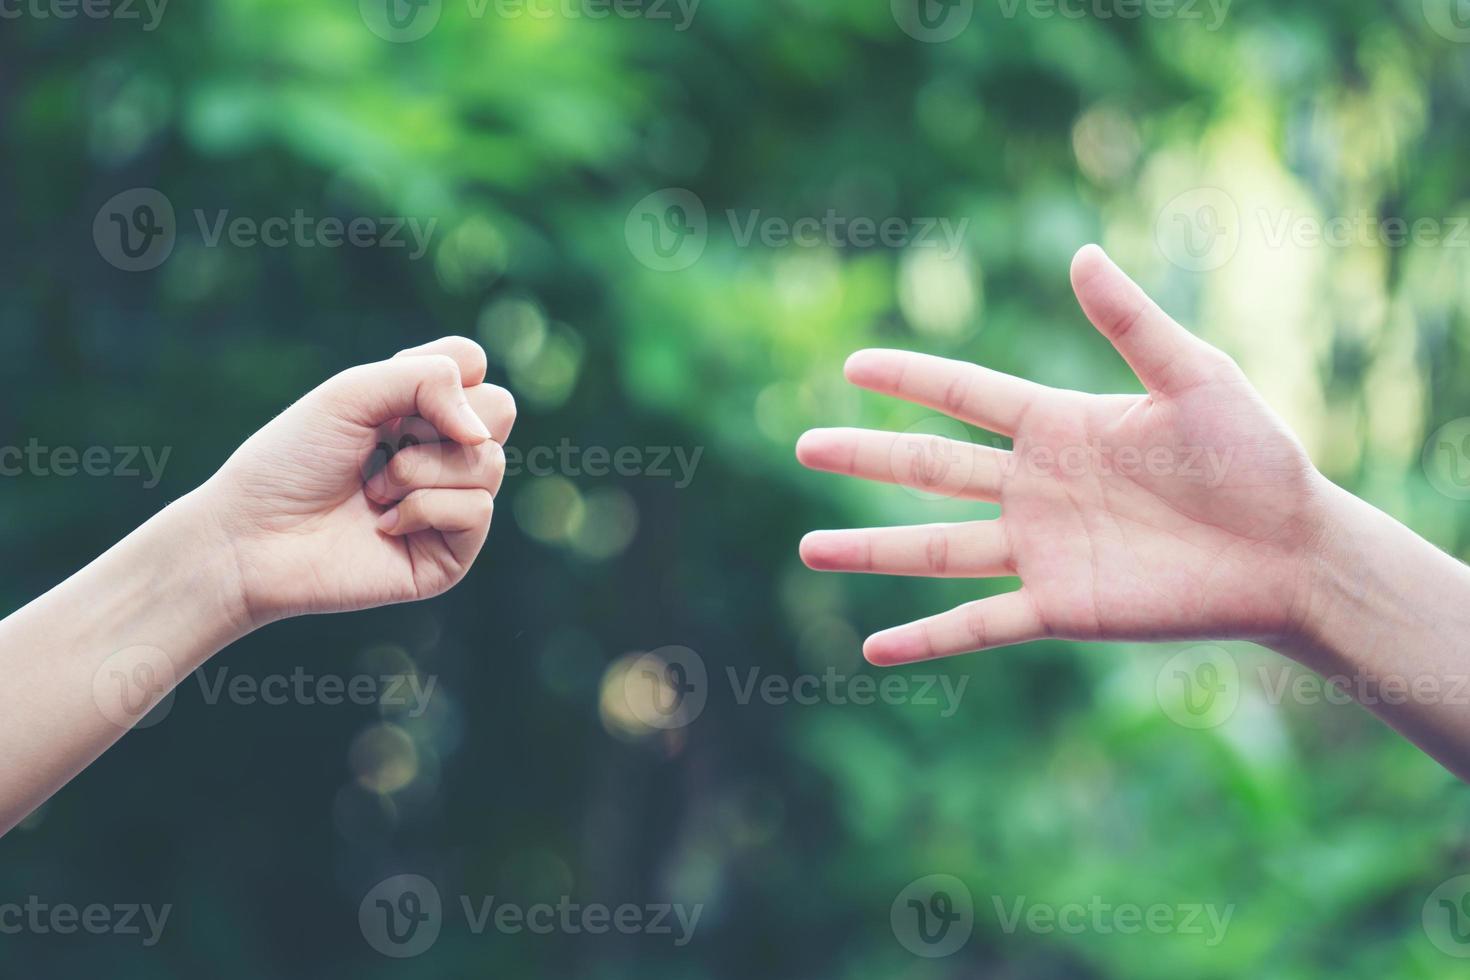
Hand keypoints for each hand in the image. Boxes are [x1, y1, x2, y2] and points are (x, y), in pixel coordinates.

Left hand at [195, 336, 515, 627]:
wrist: (252, 535)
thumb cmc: (292, 461)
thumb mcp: (353, 392)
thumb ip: (430, 380)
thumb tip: (482, 435)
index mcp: (421, 408)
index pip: (472, 364)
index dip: (434, 373)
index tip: (380, 400)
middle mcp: (445, 452)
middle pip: (499, 409)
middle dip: (434, 422)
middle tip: (383, 445)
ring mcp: (452, 504)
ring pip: (489, 462)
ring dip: (418, 471)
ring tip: (373, 490)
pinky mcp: (451, 555)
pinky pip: (477, 511)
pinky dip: (424, 510)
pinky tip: (382, 525)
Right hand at [797, 245, 1332, 665]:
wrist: (1291, 550)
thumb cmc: (1255, 456)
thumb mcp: (1195, 377)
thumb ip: (1132, 323)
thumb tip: (1079, 253)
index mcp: (1057, 425)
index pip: (964, 394)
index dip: (908, 378)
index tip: (851, 366)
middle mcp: (1035, 486)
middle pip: (929, 467)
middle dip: (866, 456)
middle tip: (804, 445)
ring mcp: (1040, 549)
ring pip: (935, 548)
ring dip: (871, 550)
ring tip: (809, 549)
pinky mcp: (1059, 606)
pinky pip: (979, 623)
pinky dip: (928, 637)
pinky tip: (875, 650)